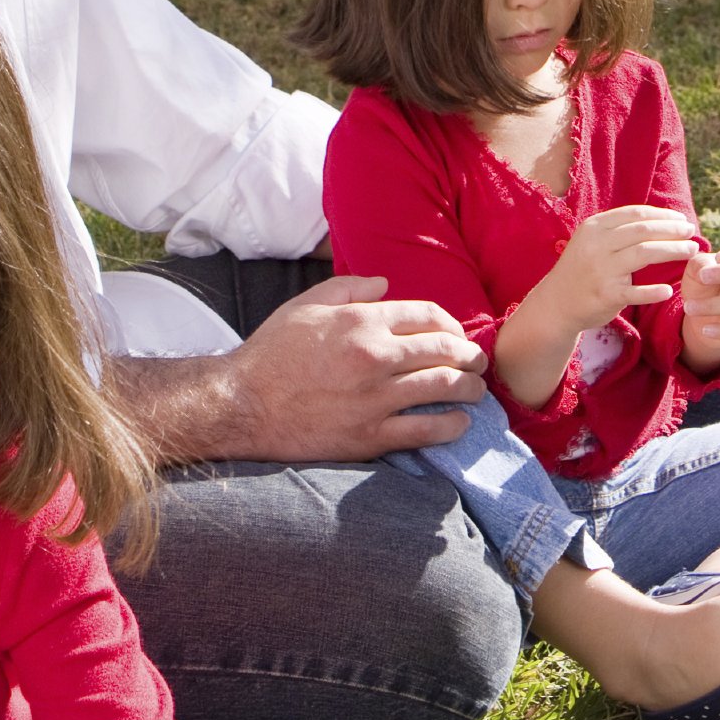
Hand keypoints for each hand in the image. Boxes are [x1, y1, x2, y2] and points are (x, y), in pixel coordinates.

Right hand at [208, 274, 489, 461]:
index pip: (427, 315)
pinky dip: (450, 426)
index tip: (457, 335)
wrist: (240, 405)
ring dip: (469, 388)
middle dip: (470, 355)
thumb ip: (348, 289)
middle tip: (479, 361)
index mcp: (361, 322)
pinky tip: (460, 423)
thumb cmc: (270, 353)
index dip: (451, 324)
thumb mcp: (304, 306)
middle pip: (444, 350)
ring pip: (442, 388)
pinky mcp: (369, 436)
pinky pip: (424, 430)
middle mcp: (375, 356)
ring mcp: (375, 398)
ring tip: (477, 390)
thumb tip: (384, 284)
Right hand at [522, 205, 704, 335]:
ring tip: (692, 250)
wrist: (556, 303)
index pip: (635, 214)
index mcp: (594, 227)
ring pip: (644, 253)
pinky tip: (669, 290)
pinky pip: (635, 292)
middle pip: (644, 231)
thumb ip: (619, 230)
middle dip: (673, 230)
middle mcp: (597, 245)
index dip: (663, 215)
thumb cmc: (583, 268)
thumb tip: (661, 219)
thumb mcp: (592, 241)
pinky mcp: (605, 295)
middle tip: (692, 232)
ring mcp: (601, 270)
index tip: (682, 218)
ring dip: (673, 250)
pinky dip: (654, 291)